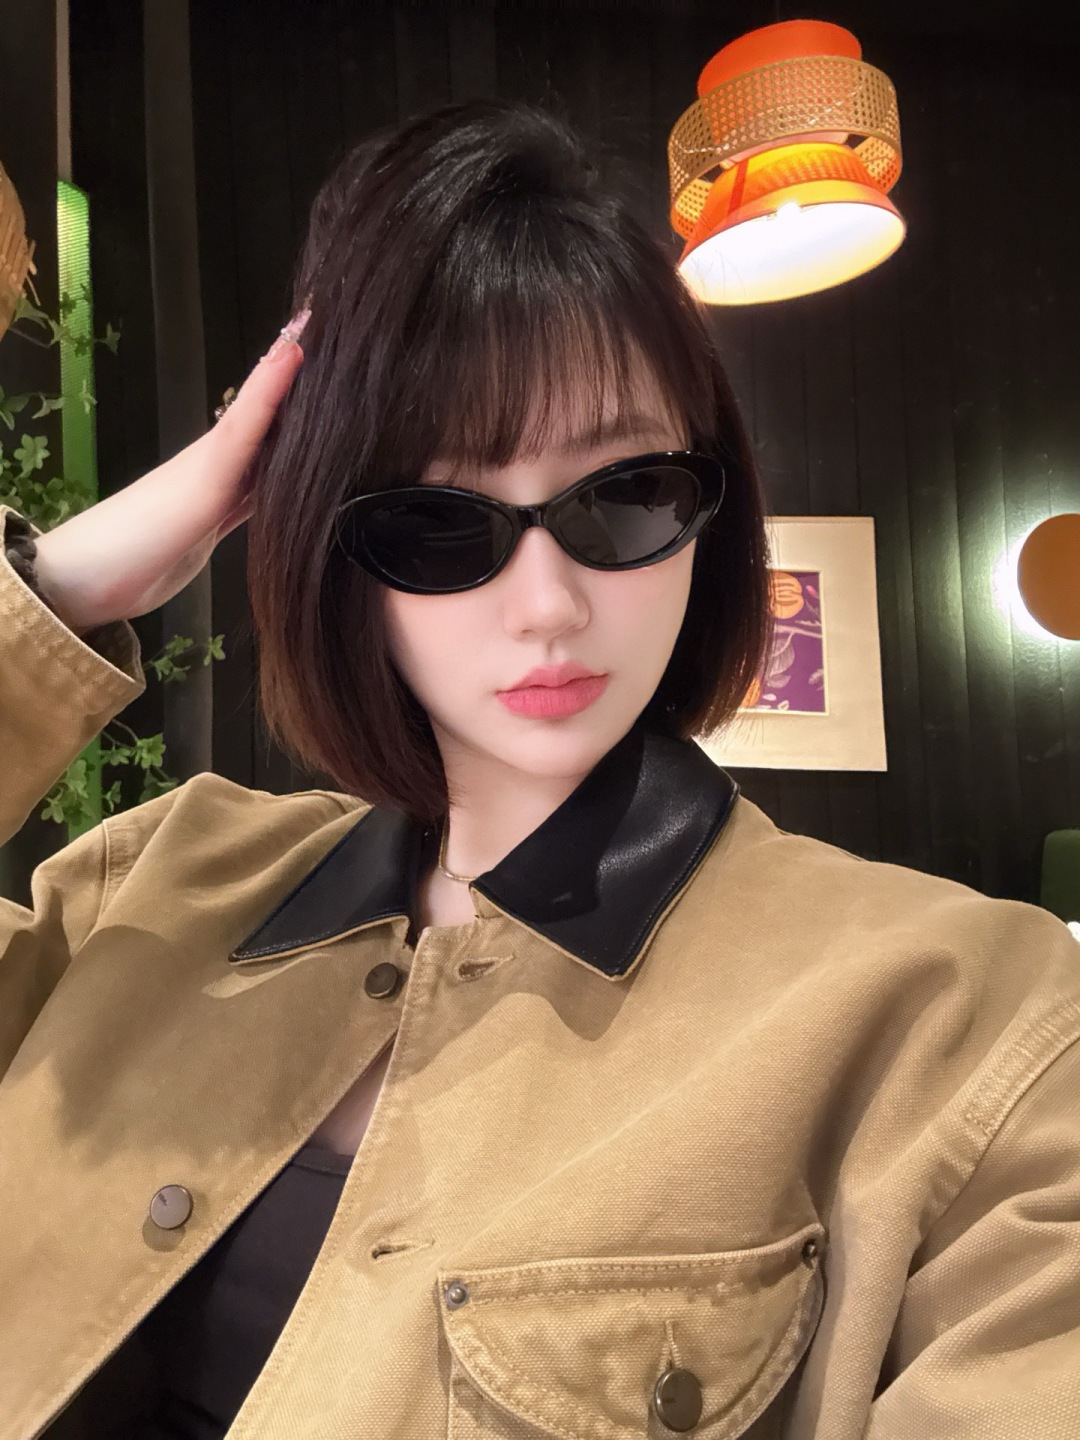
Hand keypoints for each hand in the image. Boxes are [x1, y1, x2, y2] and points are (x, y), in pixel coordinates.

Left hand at [32, 311, 308, 633]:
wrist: (97, 580)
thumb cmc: (147, 526)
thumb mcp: (207, 474)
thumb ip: (249, 425)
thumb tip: (287, 359)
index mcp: (220, 445)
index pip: (267, 394)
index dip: (292, 362)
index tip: (324, 323)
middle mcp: (223, 461)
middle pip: (272, 421)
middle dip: (304, 394)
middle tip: (345, 365)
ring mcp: (221, 493)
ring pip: (270, 456)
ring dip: (298, 437)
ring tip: (338, 413)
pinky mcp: (218, 525)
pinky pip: (261, 495)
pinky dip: (285, 482)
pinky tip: (305, 480)